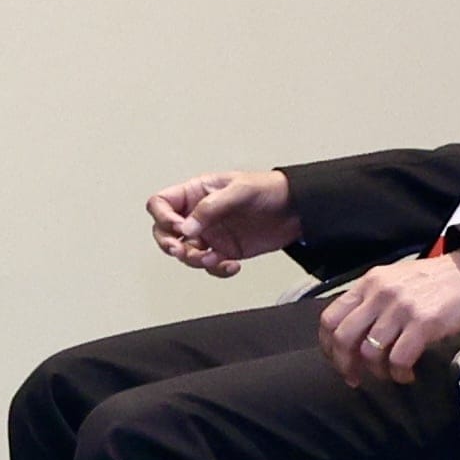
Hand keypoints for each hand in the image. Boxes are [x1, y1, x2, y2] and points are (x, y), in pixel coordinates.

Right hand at [149, 169, 299, 275]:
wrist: (298, 209)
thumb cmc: (270, 190)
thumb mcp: (239, 190)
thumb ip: (211, 207)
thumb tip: (187, 226)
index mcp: (195, 193)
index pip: (161, 203)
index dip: (163, 216)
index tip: (179, 226)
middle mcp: (198, 214)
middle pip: (164, 231)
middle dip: (169, 243)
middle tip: (181, 249)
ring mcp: (210, 234)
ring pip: (184, 252)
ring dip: (195, 260)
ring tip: (214, 258)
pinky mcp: (224, 250)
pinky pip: (209, 265)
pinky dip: (216, 270)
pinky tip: (231, 265)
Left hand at [316, 251, 459, 386]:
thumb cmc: (436, 282)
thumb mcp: (394, 280)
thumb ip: (371, 301)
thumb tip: (352, 333)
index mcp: (368, 283)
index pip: (329, 317)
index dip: (327, 346)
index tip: (336, 361)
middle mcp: (379, 293)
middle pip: (343, 337)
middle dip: (344, 365)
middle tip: (354, 378)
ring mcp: (401, 308)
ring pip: (370, 351)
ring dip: (377, 371)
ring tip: (390, 374)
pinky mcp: (424, 323)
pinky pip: (398, 358)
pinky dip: (398, 373)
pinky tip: (406, 374)